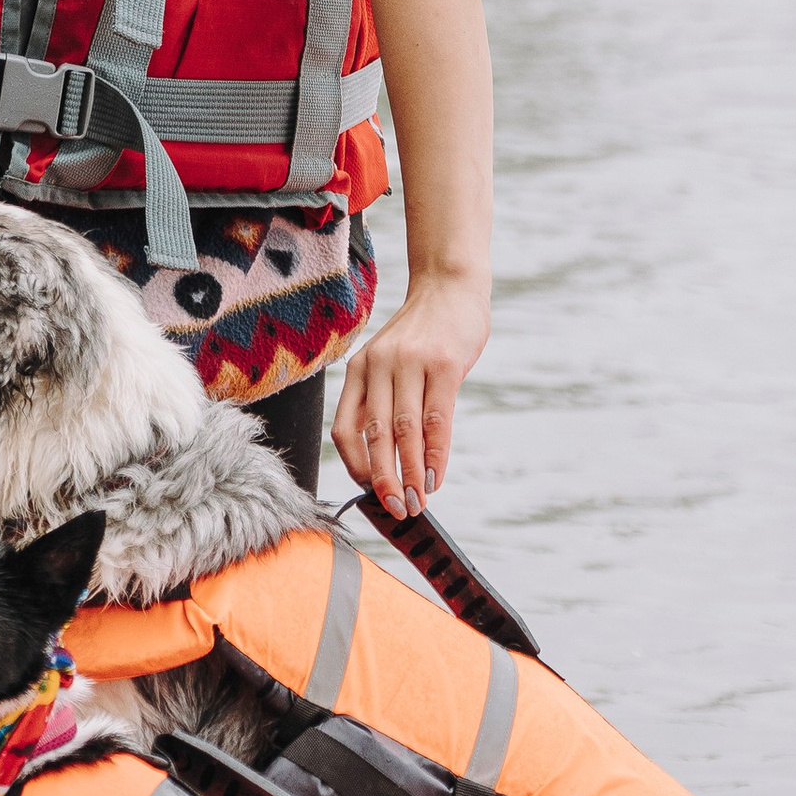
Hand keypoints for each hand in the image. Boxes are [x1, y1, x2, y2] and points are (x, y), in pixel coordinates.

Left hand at [333, 261, 487, 515]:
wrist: (449, 286)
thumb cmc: (421, 334)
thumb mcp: (388, 360)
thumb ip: (382, 399)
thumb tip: (387, 459)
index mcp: (359, 369)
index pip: (345, 427)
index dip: (356, 465)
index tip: (369, 492)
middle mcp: (379, 365)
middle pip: (375, 434)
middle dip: (384, 479)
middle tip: (396, 509)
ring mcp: (412, 364)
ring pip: (406, 430)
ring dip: (411, 473)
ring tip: (417, 501)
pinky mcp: (445, 365)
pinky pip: (437, 418)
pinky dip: (436, 453)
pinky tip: (437, 475)